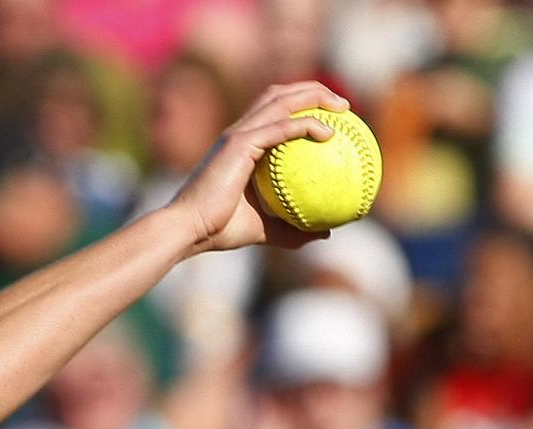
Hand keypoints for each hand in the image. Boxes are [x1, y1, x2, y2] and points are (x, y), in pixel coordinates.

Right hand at [168, 82, 349, 253]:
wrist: (189, 229)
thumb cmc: (219, 231)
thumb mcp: (264, 230)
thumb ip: (292, 230)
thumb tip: (325, 233)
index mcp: (242, 145)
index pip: (273, 112)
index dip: (302, 106)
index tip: (332, 118)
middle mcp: (239, 132)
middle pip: (280, 94)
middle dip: (313, 90)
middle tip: (343, 106)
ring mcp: (238, 134)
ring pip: (282, 100)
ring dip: (314, 96)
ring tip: (343, 108)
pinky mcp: (239, 144)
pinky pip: (281, 127)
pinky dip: (305, 124)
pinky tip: (329, 133)